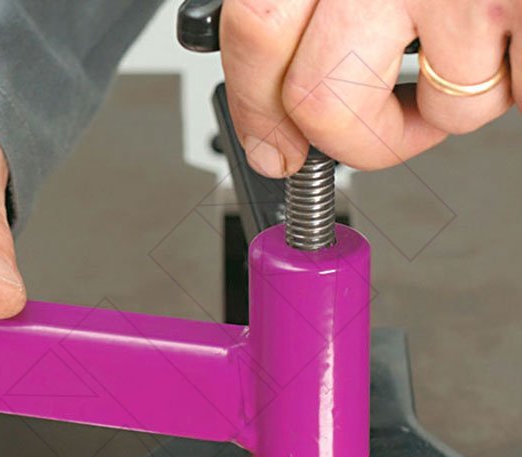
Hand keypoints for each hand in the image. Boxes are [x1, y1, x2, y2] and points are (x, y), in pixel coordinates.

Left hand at [220, 0, 514, 175]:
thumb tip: (280, 112)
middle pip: (323, 100)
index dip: (259, 107)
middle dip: (361, 138)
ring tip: (490, 34)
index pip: (257, 30)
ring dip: (467, 95)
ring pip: (443, 109)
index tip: (273, 146)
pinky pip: (516, 93)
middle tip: (386, 126)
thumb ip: (322, 9)